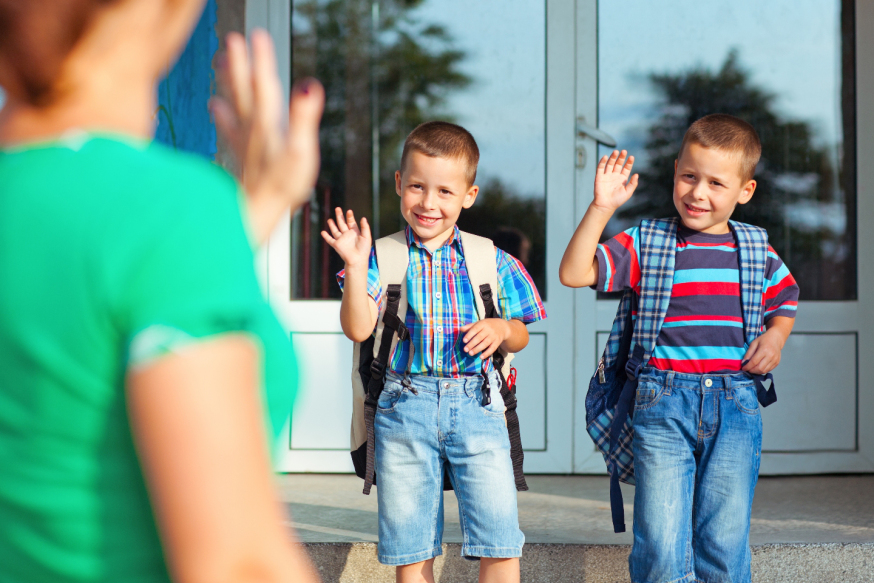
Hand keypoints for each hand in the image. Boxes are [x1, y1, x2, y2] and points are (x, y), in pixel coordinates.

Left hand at [211, 29, 324, 243]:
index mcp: (267, 124)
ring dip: (228, 81)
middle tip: (232, 38)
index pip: (265, 84)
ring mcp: (244, 142)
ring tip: (219, 60)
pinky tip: (213, 104)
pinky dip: (221, 112)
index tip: (257, 34)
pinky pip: (228, 127)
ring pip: (234, 103)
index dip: (261, 59)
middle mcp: (252, 129)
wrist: (255, 214)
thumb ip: (304, 118)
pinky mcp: (241, 156)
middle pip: (244, 89)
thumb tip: (309, 84)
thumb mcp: (301, 152)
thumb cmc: (281, 187)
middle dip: (239, 63)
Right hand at [321, 208, 371, 267]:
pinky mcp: (336, 245)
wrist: (358, 260)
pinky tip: (323, 232)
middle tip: (337, 208)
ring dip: (332, 225)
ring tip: (330, 219)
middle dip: (340, 216)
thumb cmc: (364, 250)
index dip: (350, 216)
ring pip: (335, 230)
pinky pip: (330, 240)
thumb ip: (365, 227)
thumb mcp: (367, 237)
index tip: (349, 211)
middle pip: (342, 223)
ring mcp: (341, 239)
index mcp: (354, 232)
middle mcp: (347, 235)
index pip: (351, 222)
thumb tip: (363, 218)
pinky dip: (326, 236)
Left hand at [460, 319, 509, 359]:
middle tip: (465, 350)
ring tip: (470, 353)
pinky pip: (492, 348)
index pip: (475, 329)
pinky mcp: (497, 342)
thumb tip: (460, 329)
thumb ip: (470, 326)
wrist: (503, 327)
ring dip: (477, 349)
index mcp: (483, 324)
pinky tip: (481, 357)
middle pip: (480, 337)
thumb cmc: (487, 325)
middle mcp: (489, 330)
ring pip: (485, 343)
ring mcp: (494, 336)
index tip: (464, 341)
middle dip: (472, 344)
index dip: (469, 335)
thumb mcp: (479, 323)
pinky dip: (487, 353)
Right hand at [592, 150, 638, 212]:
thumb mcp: (628, 192)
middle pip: (618, 164)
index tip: (631, 157)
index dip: (629, 162)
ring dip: (613, 157)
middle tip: (624, 151)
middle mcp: (614, 176)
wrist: (605, 205)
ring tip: (616, 151)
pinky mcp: (599, 177)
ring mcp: (606, 176)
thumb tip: (637, 174)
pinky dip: (602, 162)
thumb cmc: (617, 200)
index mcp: (622, 179)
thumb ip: (633, 183)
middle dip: (621, 158)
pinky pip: (600, 167)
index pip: (626, 168)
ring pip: (610, 164)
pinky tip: (606, 157)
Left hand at [742, 328, 785, 374]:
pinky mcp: (777, 363)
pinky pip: (768, 370)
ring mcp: (775, 360)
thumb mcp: (753, 344)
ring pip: (764, 371)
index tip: (743, 368)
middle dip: (752, 371)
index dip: (747, 366)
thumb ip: (748, 353)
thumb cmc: (764, 340)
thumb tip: (744, 363)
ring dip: (757, 372)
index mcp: (764, 350)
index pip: (754, 362)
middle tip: (747, 369)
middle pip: (760, 368)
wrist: (776, 338)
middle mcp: (771, 356)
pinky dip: (762, 370)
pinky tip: (758, 367)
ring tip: (752, 369)